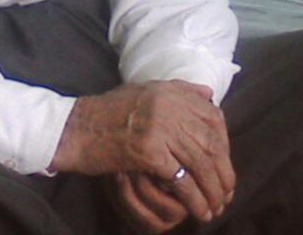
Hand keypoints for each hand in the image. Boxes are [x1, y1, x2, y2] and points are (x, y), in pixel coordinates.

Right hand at [49, 80, 233, 223]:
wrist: (77, 128)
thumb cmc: (108, 113)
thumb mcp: (143, 91)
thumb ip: (177, 91)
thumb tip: (208, 93)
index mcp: (169, 91)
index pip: (213, 118)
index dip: (224, 145)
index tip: (224, 165)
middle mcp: (168, 106)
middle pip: (211, 143)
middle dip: (223, 173)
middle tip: (226, 194)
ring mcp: (159, 127)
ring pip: (201, 163)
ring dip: (213, 191)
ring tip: (215, 208)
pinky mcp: (149, 152)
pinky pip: (182, 180)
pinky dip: (194, 199)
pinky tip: (198, 211)